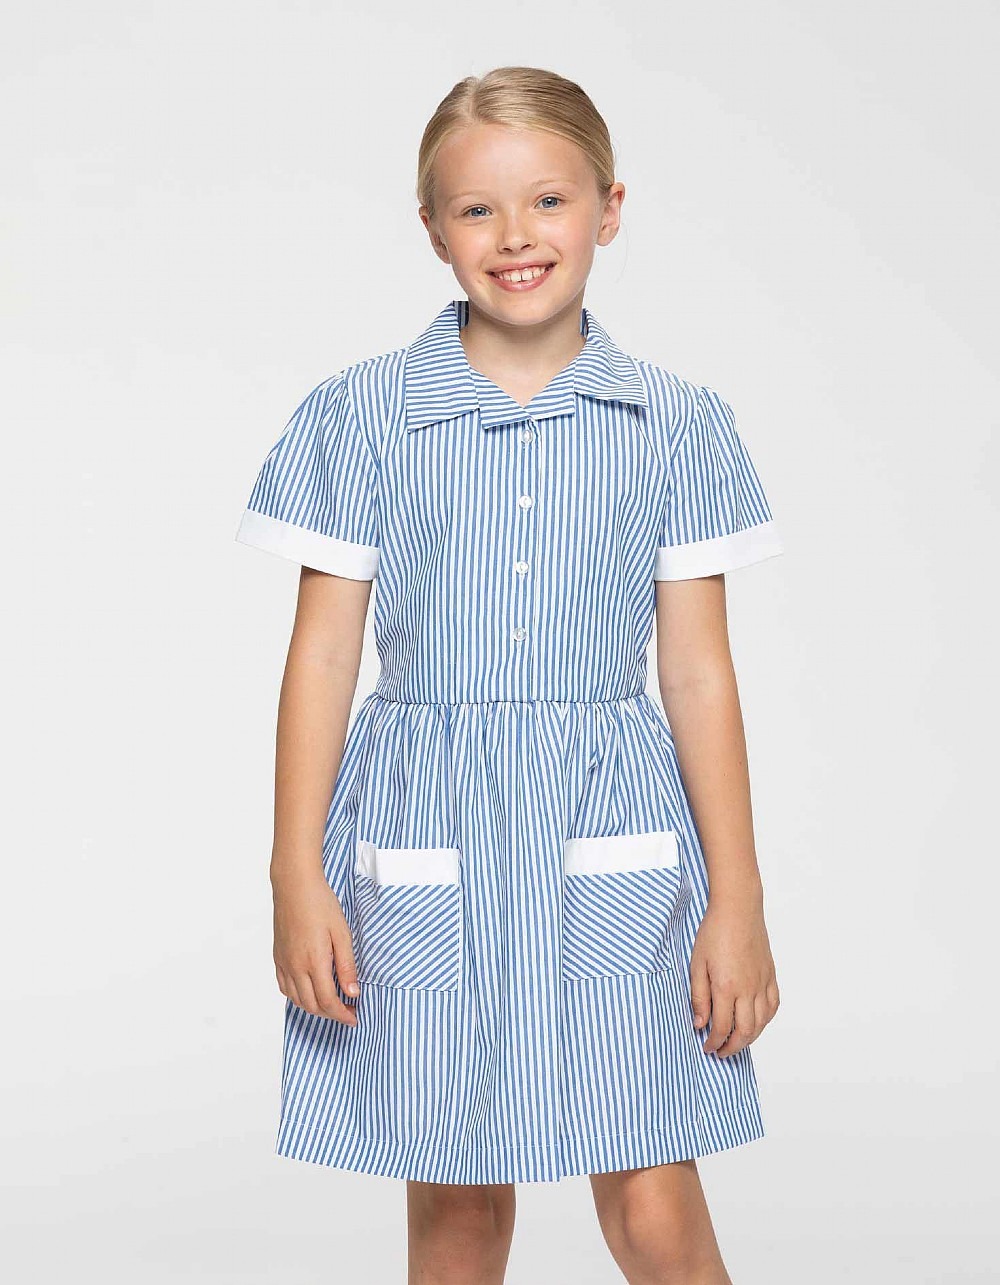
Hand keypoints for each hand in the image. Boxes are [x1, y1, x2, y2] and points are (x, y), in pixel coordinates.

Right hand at [272, 867, 360, 1025]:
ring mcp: (284, 963)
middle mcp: (295, 967)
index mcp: (314, 962)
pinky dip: (299, 997)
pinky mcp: (278, 958)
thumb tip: (353, 993)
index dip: (342, 1014)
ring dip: (315, 1008)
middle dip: (331, 1014)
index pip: (328, 1001)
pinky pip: (285, 988)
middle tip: (348, 1011)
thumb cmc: (320, 904)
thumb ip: (347, 966)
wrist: (295, 886)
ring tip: (333, 1003)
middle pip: (312, 1005)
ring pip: (297, 1000)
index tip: (355, 1017)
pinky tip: (310, 991)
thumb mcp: (342, 933)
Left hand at [689, 897, 779, 1057]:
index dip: (714, 1042)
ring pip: (761, 1023)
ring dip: (749, 1038)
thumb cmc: (714, 932)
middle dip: (732, 1047)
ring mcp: (762, 983)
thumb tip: (700, 1023)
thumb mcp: (696, 964)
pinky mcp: (771, 976)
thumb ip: (698, 996)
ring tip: (736, 1042)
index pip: (722, 1027)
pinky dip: (764, 1021)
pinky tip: (755, 1023)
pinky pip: (773, 1006)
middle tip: (720, 1052)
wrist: (738, 909)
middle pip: (745, 1032)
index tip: (706, 1047)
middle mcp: (748, 989)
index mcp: (726, 986)